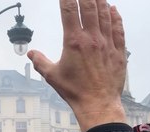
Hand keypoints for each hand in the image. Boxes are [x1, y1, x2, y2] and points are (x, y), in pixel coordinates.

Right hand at [28, 0, 126, 131]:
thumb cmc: (75, 91)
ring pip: (105, 15)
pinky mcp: (118, 52)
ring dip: (100, 1)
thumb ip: (40, 62)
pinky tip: (114, 9)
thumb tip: (30, 53)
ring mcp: (107, 44)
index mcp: (74, 42)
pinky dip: (116, 17)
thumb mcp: (52, 76)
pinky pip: (118, 29)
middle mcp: (92, 39)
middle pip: (89, 7)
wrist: (97, 104)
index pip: (69, 11)